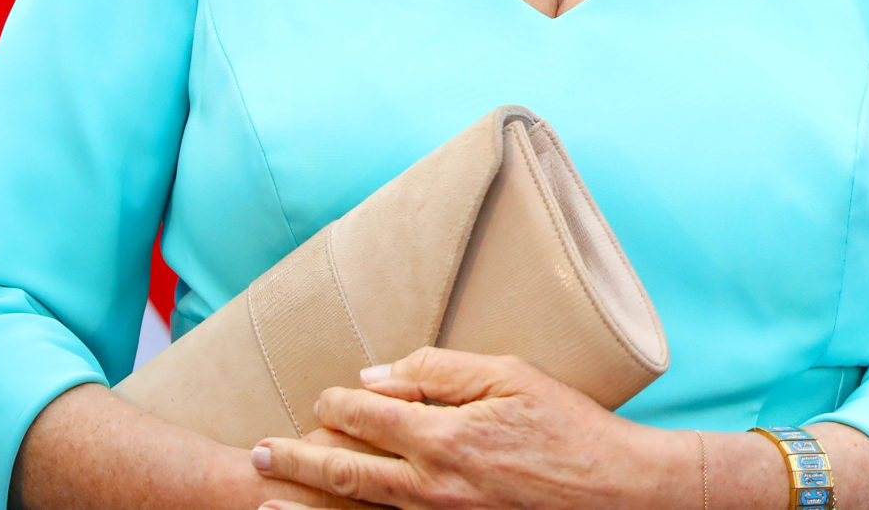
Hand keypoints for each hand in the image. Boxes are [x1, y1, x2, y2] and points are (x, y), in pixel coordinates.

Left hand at [251, 348, 688, 509]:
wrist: (612, 491)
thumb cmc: (570, 426)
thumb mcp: (513, 375)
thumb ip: (442, 371)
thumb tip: (378, 376)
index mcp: (444, 436)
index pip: (368, 415)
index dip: (338, 404)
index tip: (325, 398)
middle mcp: (430, 485)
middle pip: (344, 471)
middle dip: (295, 462)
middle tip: (256, 456)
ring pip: (356, 508)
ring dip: (305, 503)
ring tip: (265, 500)